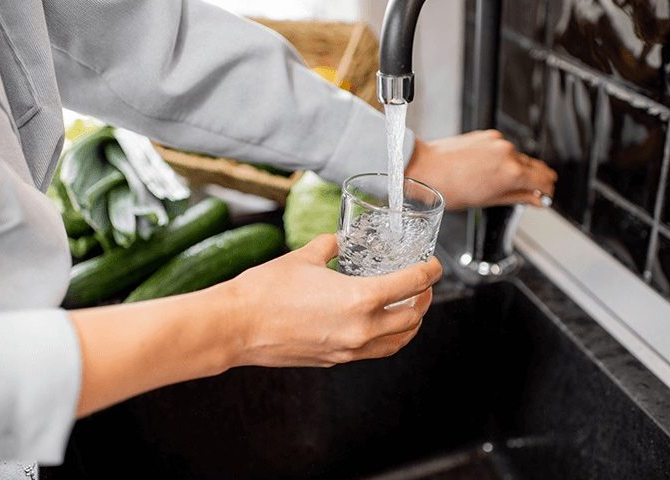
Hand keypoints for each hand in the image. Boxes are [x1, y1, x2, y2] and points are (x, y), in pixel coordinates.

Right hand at [216, 234, 442, 367]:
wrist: (236, 327)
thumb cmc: (266, 291)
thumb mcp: (303, 257)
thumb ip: (327, 247)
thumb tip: (335, 242)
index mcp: (360, 299)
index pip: (411, 284)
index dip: (429, 272)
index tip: (433, 265)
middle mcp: (361, 329)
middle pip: (412, 317)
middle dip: (424, 298)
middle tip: (424, 285)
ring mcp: (349, 349)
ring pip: (398, 342)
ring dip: (410, 324)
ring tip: (410, 309)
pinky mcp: (335, 360)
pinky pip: (374, 352)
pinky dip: (388, 339)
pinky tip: (381, 328)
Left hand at [405, 129, 557, 209]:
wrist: (426, 168)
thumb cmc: (450, 188)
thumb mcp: (488, 200)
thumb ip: (518, 197)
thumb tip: (536, 199)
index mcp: (512, 172)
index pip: (545, 180)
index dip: (547, 191)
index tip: (544, 196)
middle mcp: (508, 153)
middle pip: (536, 167)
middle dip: (537, 180)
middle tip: (531, 193)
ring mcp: (498, 142)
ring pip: (520, 157)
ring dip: (518, 169)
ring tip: (502, 184)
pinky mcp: (487, 135)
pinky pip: (504, 148)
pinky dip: (503, 159)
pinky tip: (490, 170)